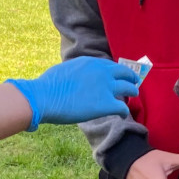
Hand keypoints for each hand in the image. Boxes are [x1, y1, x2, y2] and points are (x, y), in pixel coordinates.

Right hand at [7, 57, 141, 129]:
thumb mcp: (65, 69)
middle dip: (130, 79)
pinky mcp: (106, 104)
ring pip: (129, 89)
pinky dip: (124, 112)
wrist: (45, 97)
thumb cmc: (48, 85)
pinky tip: (123, 116)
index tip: (117, 77)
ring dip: (132, 93)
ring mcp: (106, 87)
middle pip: (124, 74)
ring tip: (131, 98)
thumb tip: (76, 78)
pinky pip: (123, 108)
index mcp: (91, 62)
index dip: (116, 72)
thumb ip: (77, 72)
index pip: (110, 66)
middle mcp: (102, 72)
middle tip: (133, 84)